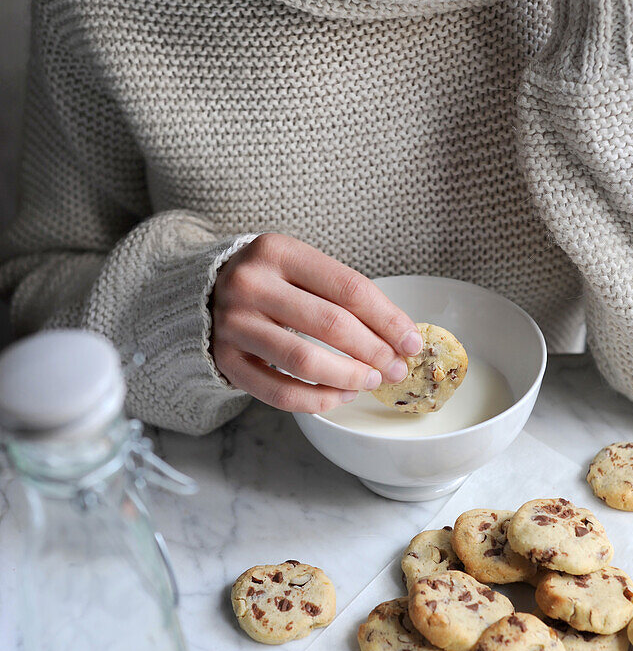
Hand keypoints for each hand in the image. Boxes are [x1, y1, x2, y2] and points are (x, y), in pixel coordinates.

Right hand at [211, 233, 421, 412]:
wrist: (203, 293)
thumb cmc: (271, 282)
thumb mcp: (301, 269)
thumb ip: (344, 295)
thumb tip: (400, 337)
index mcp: (278, 251)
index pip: (348, 288)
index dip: (388, 319)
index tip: (411, 342)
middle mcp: (251, 284)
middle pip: (331, 325)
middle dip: (374, 351)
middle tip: (395, 368)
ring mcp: (234, 324)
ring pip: (304, 361)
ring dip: (348, 377)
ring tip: (370, 382)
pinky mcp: (225, 360)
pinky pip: (278, 392)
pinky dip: (317, 399)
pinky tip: (340, 395)